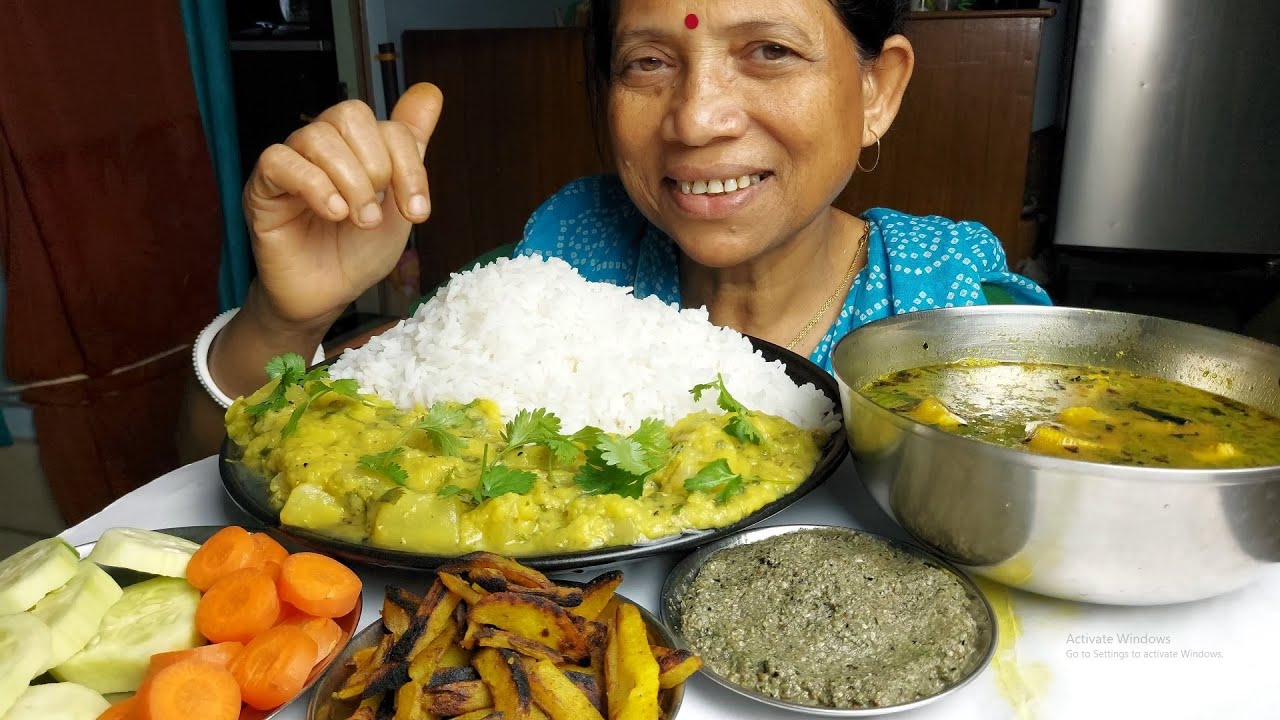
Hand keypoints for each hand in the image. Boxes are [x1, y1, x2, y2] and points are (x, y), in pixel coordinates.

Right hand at [242, 82, 442, 329]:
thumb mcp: (398, 203)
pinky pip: (279, 160)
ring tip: (356, 220)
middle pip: (350, 114)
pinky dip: (314, 185)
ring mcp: (292, 162)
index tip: (416, 212)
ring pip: (317, 136)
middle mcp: (324, 146)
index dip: (408, 167)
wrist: (326, 295)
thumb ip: (411, 148)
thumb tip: (430, 91)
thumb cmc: (357, 252)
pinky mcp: (263, 185)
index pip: (387, 126)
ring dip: (348, 181)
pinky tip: (332, 213)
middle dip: (375, 167)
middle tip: (375, 213)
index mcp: (359, 146)